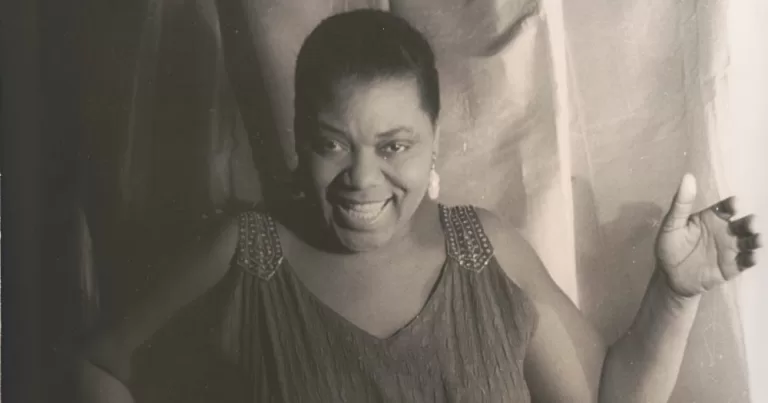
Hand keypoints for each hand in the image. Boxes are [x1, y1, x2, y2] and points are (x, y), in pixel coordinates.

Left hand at [655, 174, 761, 297]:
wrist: (670, 276)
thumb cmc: (670, 247)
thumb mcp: (672, 224)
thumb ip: (681, 203)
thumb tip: (688, 177)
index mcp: (711, 218)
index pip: (726, 208)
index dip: (732, 205)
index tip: (735, 204)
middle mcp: (725, 231)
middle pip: (742, 224)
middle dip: (749, 223)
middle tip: (751, 223)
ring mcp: (730, 249)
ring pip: (748, 242)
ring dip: (755, 240)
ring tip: (757, 239)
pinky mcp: (732, 267)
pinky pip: (745, 262)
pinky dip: (750, 259)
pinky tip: (751, 257)